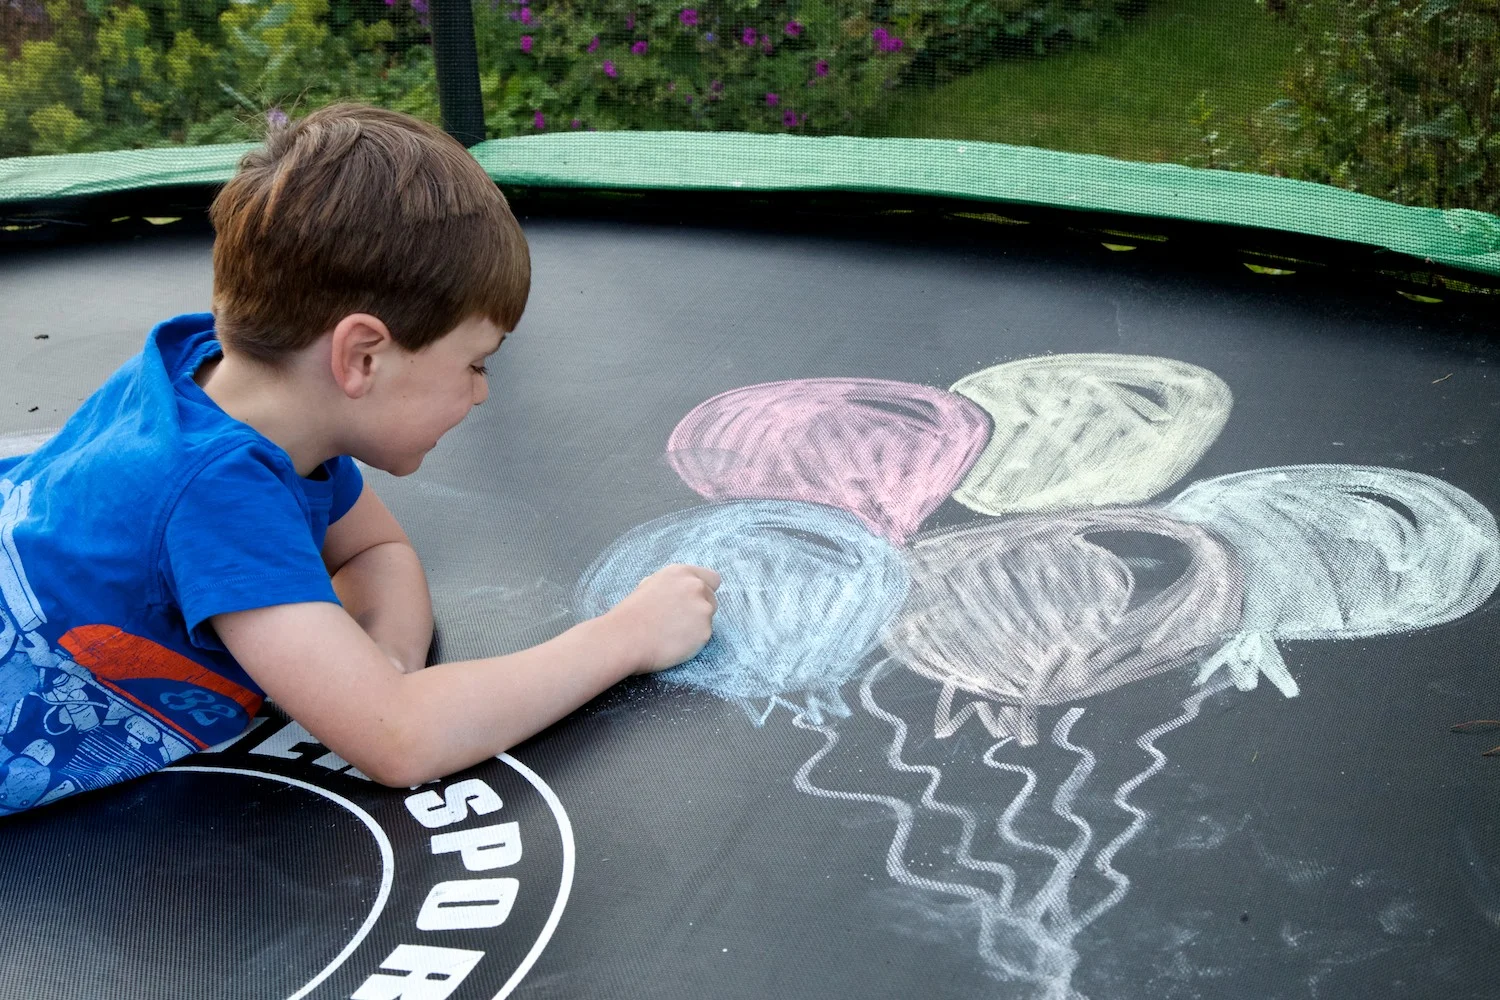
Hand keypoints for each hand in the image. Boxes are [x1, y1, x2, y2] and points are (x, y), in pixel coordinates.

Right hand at [603, 564, 720, 673]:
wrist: (625, 637)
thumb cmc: (631, 614)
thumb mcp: (649, 585)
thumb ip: (672, 585)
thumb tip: (680, 590)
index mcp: (681, 573)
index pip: (712, 579)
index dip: (704, 591)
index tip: (693, 602)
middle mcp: (695, 586)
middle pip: (712, 599)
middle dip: (699, 609)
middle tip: (677, 621)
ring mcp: (703, 608)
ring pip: (709, 618)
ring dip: (696, 625)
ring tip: (671, 632)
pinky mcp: (705, 631)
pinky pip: (704, 636)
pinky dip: (693, 641)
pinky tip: (673, 642)